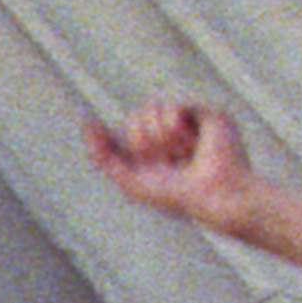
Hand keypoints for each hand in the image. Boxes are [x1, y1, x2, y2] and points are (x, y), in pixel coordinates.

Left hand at [81, 97, 276, 246]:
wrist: (213, 196)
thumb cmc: (176, 196)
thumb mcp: (129, 181)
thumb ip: (103, 155)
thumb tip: (88, 123)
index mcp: (157, 151)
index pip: (128, 130)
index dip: (124, 139)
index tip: (127, 151)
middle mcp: (174, 136)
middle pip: (134, 116)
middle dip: (142, 141)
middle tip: (164, 160)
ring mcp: (192, 124)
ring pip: (151, 107)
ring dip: (158, 135)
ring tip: (179, 153)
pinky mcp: (209, 115)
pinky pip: (173, 106)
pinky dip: (173, 126)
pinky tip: (189, 143)